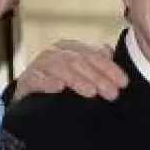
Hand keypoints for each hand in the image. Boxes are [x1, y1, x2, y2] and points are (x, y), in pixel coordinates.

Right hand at [12, 39, 127, 101]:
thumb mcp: (84, 75)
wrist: (33, 101)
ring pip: (59, 67)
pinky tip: (58, 88)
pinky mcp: (26, 79)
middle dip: (97, 77)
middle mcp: (55, 52)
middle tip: (111, 93)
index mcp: (72, 48)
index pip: (94, 54)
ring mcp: (39, 64)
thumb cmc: (64, 86)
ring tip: (91, 92)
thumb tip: (111, 55)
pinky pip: (35, 78)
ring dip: (76, 80)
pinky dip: (47, 82)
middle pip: (79, 61)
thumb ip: (99, 64)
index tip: (123, 83)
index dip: (110, 68)